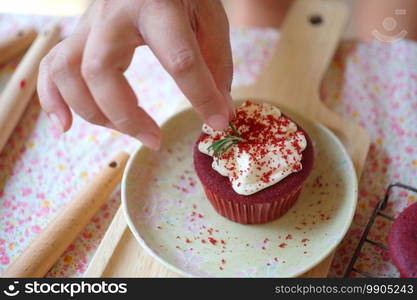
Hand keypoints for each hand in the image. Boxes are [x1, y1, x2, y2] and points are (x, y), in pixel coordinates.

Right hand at [38, 0, 233, 149]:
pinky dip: (53, 99)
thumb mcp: (209, 18)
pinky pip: (52, 66)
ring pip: (68, 71)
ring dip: (92, 112)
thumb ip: (215, 64)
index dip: (200, 97)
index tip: (217, 122)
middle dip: (125, 116)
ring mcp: (90, 23)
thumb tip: (220, 113)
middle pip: (99, 70)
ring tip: (124, 131)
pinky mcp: (80, 34)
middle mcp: (114, 13)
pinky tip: (66, 125)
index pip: (178, 59)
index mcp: (158, 4)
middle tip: (154, 139)